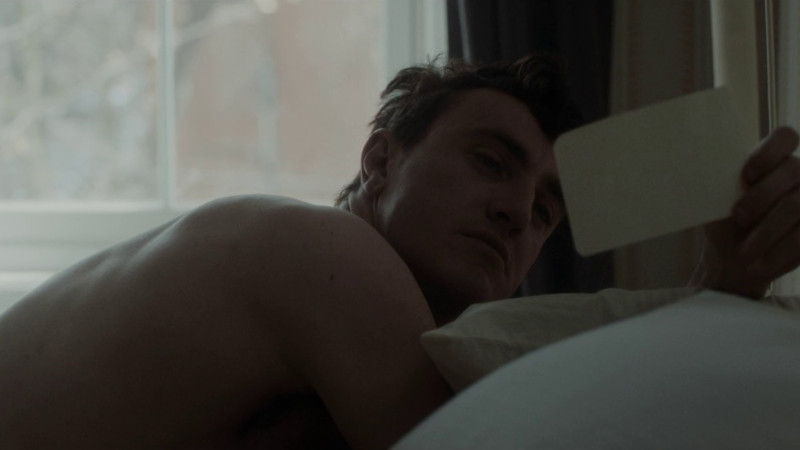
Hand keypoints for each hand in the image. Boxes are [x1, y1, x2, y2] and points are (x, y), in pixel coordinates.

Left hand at [694, 126, 799, 297]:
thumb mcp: (715, 198)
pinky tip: (758, 265)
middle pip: (793, 170)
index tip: (745, 175)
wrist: (732, 259)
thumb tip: (693, 162)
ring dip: (767, 231)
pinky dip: (778, 254)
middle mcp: (798, 175)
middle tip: (738, 217)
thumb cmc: (723, 221)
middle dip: (762, 196)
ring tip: (745, 252)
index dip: (769, 152)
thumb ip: (717, 177)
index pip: (785, 137)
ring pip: (799, 205)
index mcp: (772, 160)